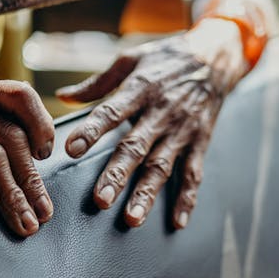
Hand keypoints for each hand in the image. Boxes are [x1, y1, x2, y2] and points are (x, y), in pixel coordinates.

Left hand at [56, 19, 246, 228]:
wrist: (216, 55)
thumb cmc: (167, 57)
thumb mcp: (131, 59)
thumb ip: (97, 82)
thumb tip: (62, 96)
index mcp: (141, 89)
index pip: (112, 112)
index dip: (92, 130)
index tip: (72, 149)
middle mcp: (161, 112)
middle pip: (136, 147)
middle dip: (118, 174)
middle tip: (101, 200)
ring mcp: (182, 130)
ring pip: (162, 166)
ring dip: (147, 194)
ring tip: (132, 218)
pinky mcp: (200, 142)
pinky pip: (193, 173)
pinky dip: (187, 198)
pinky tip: (177, 222)